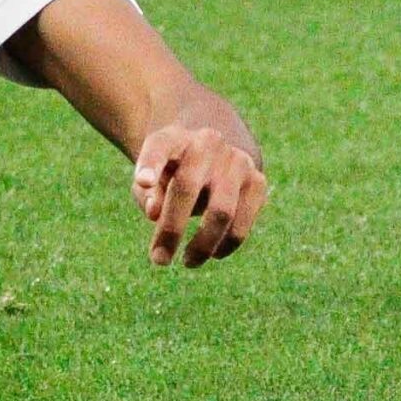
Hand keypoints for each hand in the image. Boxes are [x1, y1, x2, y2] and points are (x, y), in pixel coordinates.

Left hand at [133, 125, 267, 268]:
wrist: (211, 157)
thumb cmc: (171, 174)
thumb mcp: (150, 179)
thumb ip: (145, 194)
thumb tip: (154, 213)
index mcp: (173, 138)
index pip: (158, 147)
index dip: (150, 165)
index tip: (143, 182)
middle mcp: (206, 143)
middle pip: (187, 187)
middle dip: (171, 229)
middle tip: (158, 260)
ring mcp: (236, 160)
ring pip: (221, 211)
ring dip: (203, 244)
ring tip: (188, 262)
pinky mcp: (257, 180)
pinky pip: (243, 221)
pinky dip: (227, 244)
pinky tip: (213, 254)